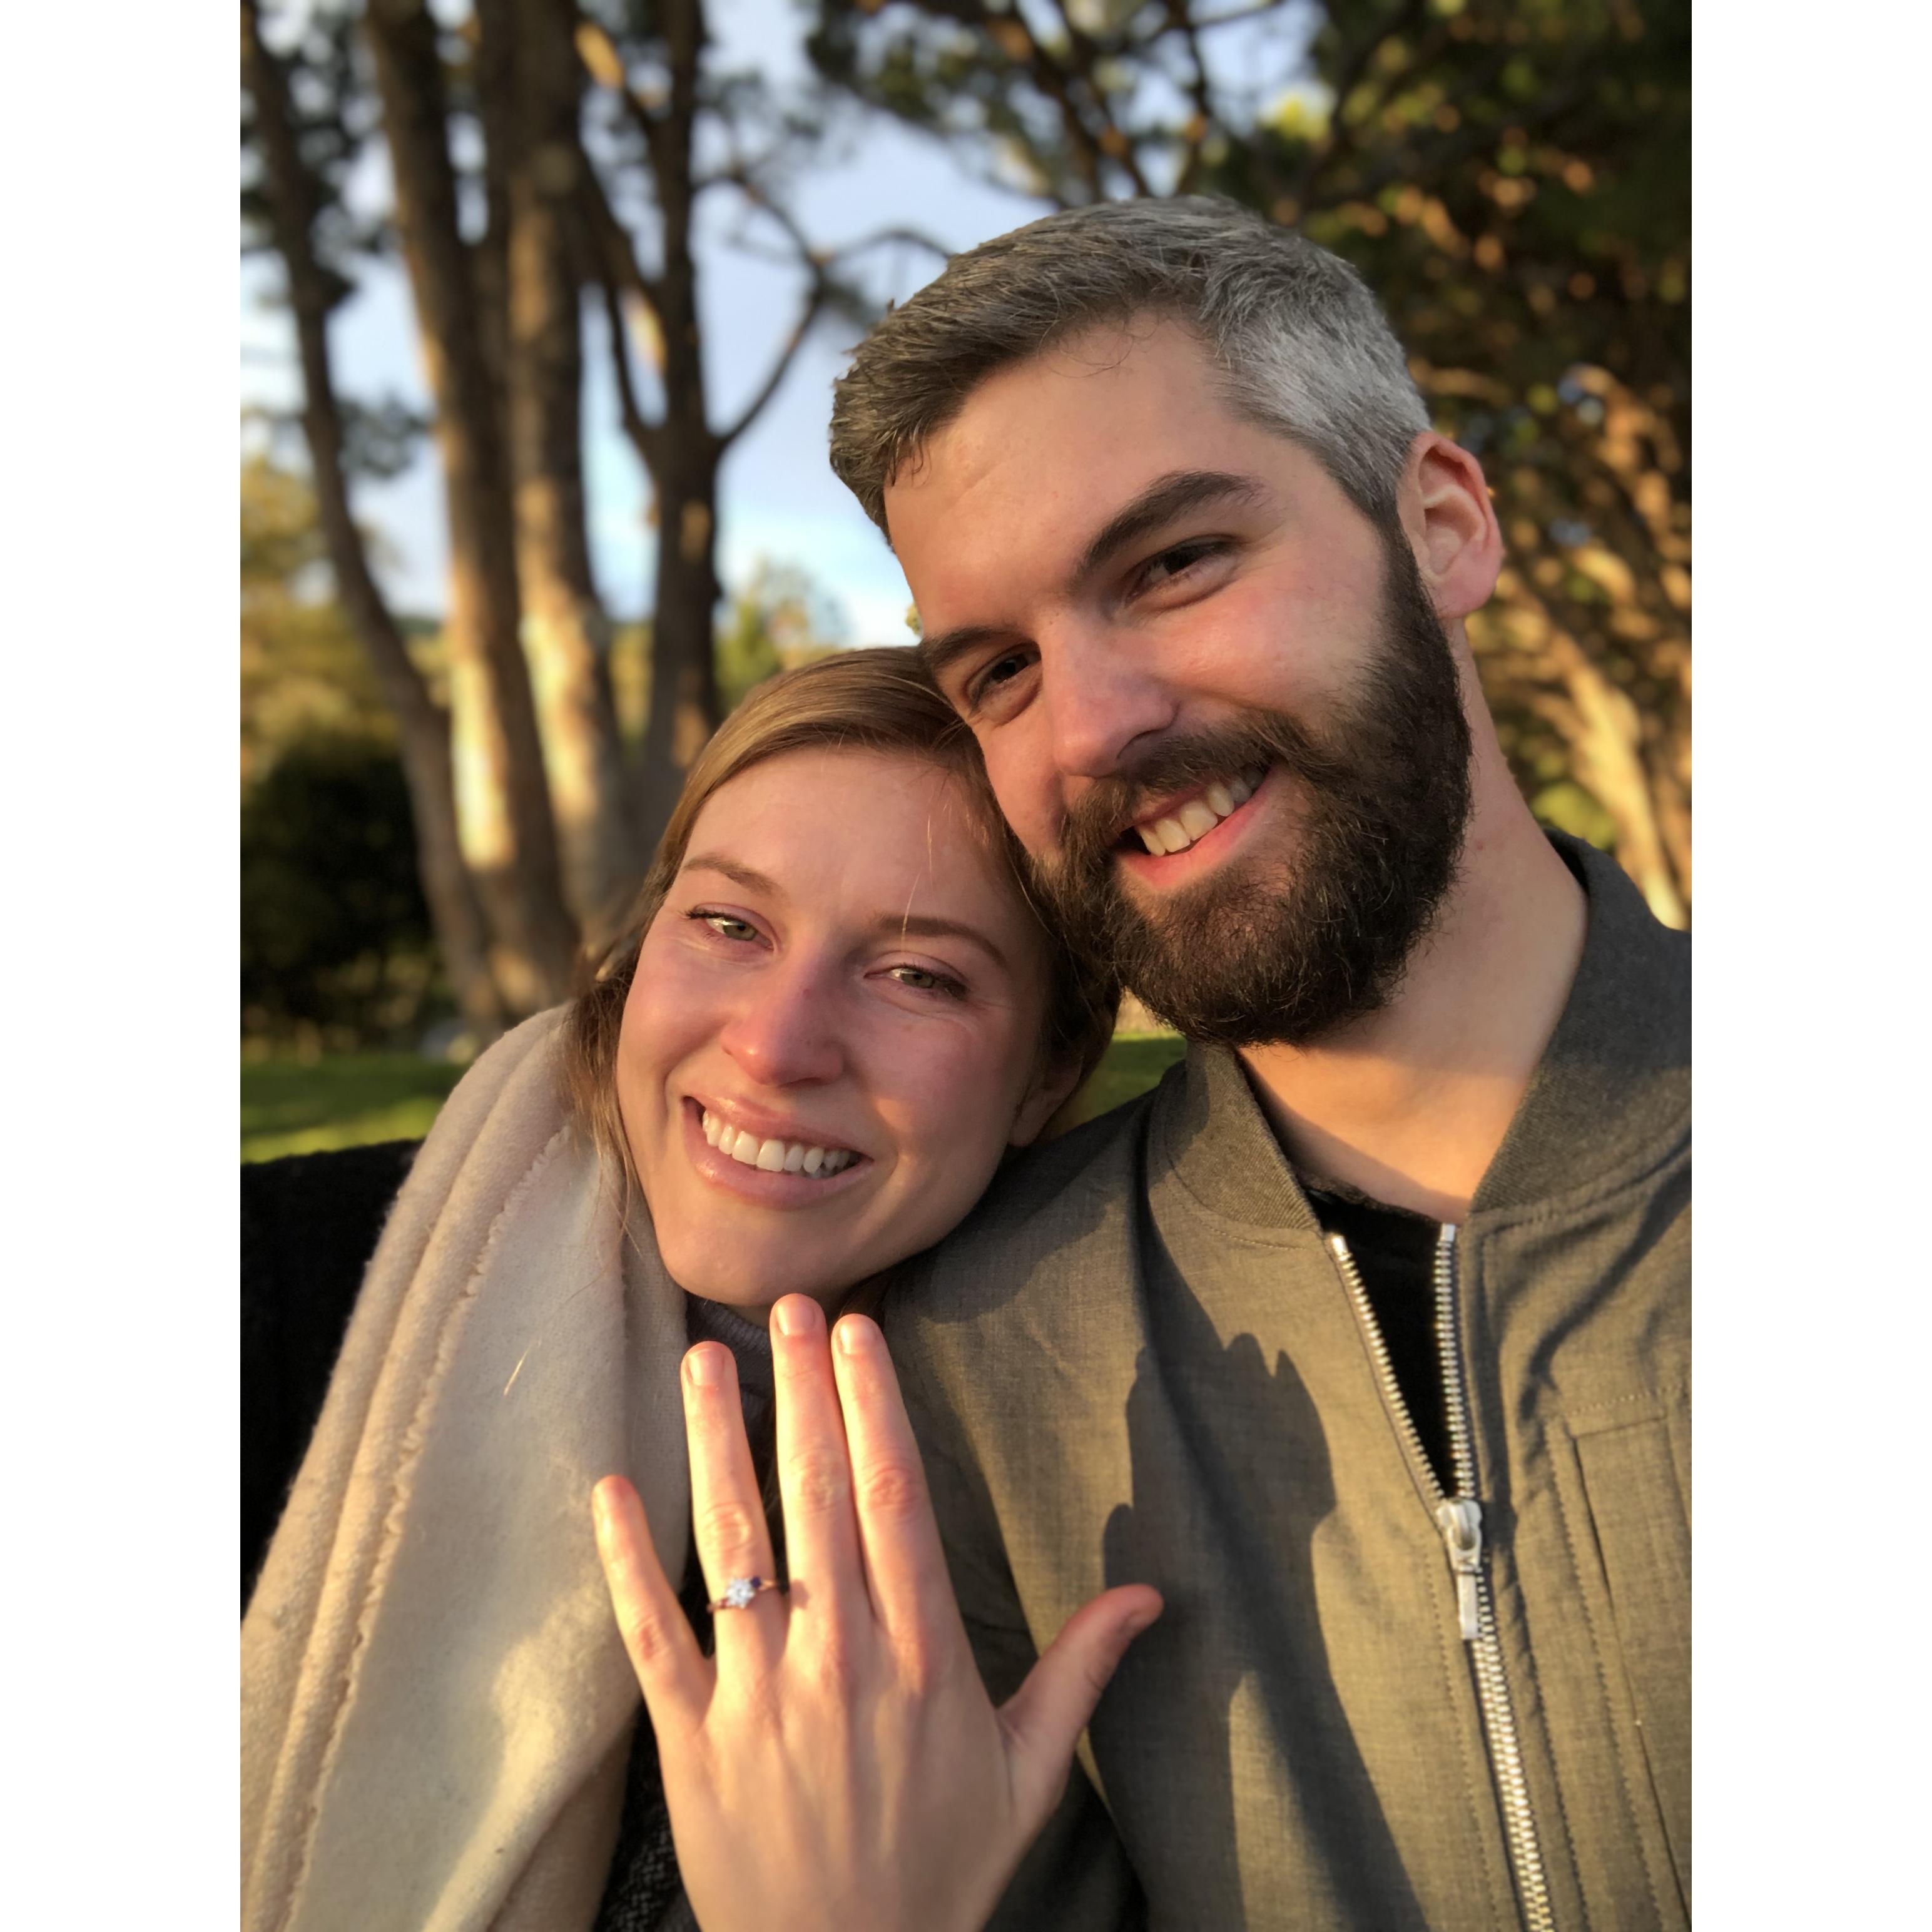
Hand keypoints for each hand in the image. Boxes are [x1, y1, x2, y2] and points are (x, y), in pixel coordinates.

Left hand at [591, 1292, 1161, 1931]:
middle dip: (802, 1393)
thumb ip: (1081, 1671)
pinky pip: (654, 1634)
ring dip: (716, 1445)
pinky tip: (614, 1487)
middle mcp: (840, 1661)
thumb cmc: (939, 1868)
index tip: (862, 1337)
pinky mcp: (692, 1738)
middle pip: (819, 1500)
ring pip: (736, 1547)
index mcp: (921, 1659)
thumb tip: (1150, 1594)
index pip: (896, 1503)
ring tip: (702, 1360)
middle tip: (790, 1307)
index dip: (876, 1409)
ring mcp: (759, 1697)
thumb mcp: (1027, 1775)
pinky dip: (629, 1560)